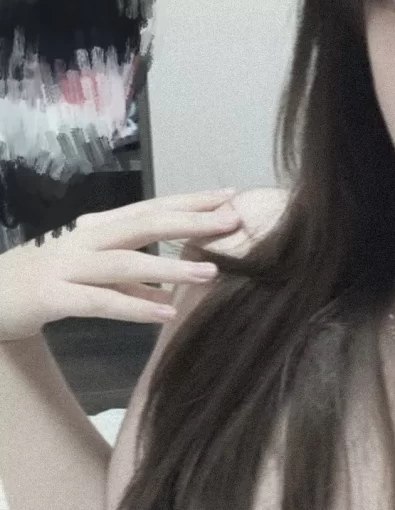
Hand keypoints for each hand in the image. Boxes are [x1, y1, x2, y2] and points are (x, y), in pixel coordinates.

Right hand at [0, 191, 242, 343]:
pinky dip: (134, 306)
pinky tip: (165, 312)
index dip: (191, 202)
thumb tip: (171, 291)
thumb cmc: (46, 284)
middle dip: (191, 222)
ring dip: (170, 267)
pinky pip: (100, 301)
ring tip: (210, 273)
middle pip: (145, 224)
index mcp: (99, 229)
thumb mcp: (94, 279)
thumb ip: (131, 284)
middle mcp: (86, 239)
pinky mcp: (53, 296)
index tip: (231, 197)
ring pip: (125, 261)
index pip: (152, 208)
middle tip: (232, 222)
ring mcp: (68, 265)